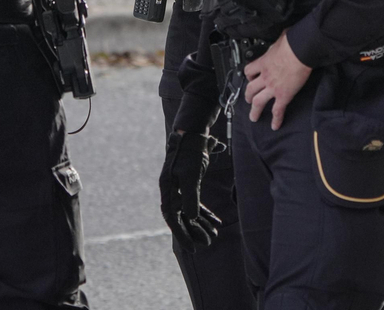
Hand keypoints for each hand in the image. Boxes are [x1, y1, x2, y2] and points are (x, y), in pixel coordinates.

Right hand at [160, 129, 221, 247]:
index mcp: (168, 189)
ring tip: (214, 235)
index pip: (172, 217)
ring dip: (201, 224)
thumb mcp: (191, 175)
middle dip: (194, 232)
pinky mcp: (190, 185)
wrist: (193, 135)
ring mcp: (180, 188)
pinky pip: (196, 204)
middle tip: (208, 243)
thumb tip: (191, 218)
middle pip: (181, 217)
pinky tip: (216, 222)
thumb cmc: (190, 153)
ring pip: (190, 212)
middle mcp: (172, 191)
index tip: (191, 248)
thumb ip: (190, 196)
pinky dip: (206, 213)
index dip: (181, 233)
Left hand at [244, 34, 311, 129]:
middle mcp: (264, 77)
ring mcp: (273, 88)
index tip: (250, 78)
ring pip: (258, 102)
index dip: (248, 76)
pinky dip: (276, 119)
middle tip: (248, 100)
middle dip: (248, 96)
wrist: (301, 51)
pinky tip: (275, 126)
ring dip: (255, 111)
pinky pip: (277, 110)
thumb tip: (285, 34)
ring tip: (254, 117)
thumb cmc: (292, 43)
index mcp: (263, 63)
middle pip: (250, 89)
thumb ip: (279, 41)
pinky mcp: (283, 95)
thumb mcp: (281, 39)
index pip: (249, 71)